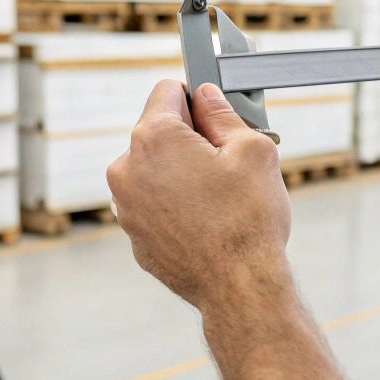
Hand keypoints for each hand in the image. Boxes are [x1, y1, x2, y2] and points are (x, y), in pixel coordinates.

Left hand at [108, 81, 293, 311]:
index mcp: (153, 139)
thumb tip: (206, 97)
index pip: (168, 91)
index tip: (216, 119)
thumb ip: (223, 113)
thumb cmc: (248, 221)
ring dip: (181, 175)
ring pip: (156, 171)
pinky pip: (155, 205)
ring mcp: (126, 206)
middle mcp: (127, 170)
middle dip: (190, 141)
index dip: (198, 100)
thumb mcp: (253, 149)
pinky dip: (176, 207)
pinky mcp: (135, 236)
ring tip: (219, 200)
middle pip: (159, 133)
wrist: (240, 288)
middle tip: (226, 165)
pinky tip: (207, 223)